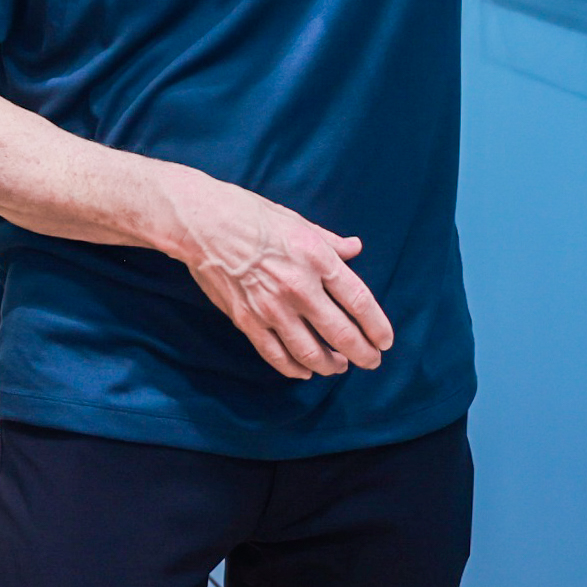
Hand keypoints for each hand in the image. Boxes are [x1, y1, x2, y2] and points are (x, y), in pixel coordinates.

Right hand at [157, 166, 392, 379]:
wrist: (202, 223)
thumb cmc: (250, 215)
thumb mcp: (297, 221)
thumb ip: (330, 241)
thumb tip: (355, 248)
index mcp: (316, 258)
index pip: (359, 301)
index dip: (377, 326)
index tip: (384, 340)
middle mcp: (299, 287)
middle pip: (341, 334)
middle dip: (362, 354)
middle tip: (371, 361)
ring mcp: (272, 308)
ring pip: (311, 352)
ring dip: (330, 365)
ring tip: (338, 367)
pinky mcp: (248, 321)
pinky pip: (277, 355)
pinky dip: (294, 369)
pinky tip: (305, 371)